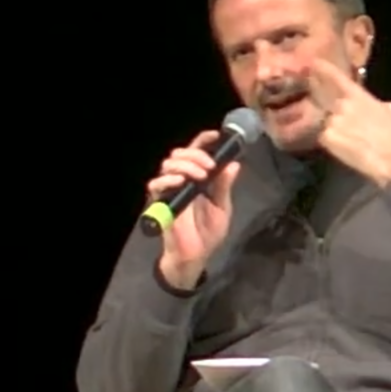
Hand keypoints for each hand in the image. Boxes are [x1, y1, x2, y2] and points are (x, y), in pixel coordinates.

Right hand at [145, 129, 240, 286]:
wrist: (196, 255)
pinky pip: (156, 184)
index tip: (216, 135)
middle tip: (209, 166)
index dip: (204, 140)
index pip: (197, 151)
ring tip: (200, 176)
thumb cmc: (207, 233)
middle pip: (180, 153)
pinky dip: (168, 179)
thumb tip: (234, 164)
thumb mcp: (222, 207)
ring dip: (186, 164)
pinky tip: (181, 181)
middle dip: (196, 154)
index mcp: (198, 177)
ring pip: (169, 164)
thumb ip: (224, 186)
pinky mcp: (160, 202)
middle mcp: (182, 179)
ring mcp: (170, 190)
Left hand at [308, 57, 390, 186]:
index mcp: (359, 97)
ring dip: (333, 123)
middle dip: (318, 90)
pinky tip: (344, 145)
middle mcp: (342, 107)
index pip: (337, 79)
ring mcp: (332, 123)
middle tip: (313, 86)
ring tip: (347, 134)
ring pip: (327, 119)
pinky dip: (332, 139)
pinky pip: (325, 135)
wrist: (389, 160)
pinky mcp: (326, 139)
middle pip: (325, 96)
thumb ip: (385, 105)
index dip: (325, 70)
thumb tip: (381, 106)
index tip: (314, 63)